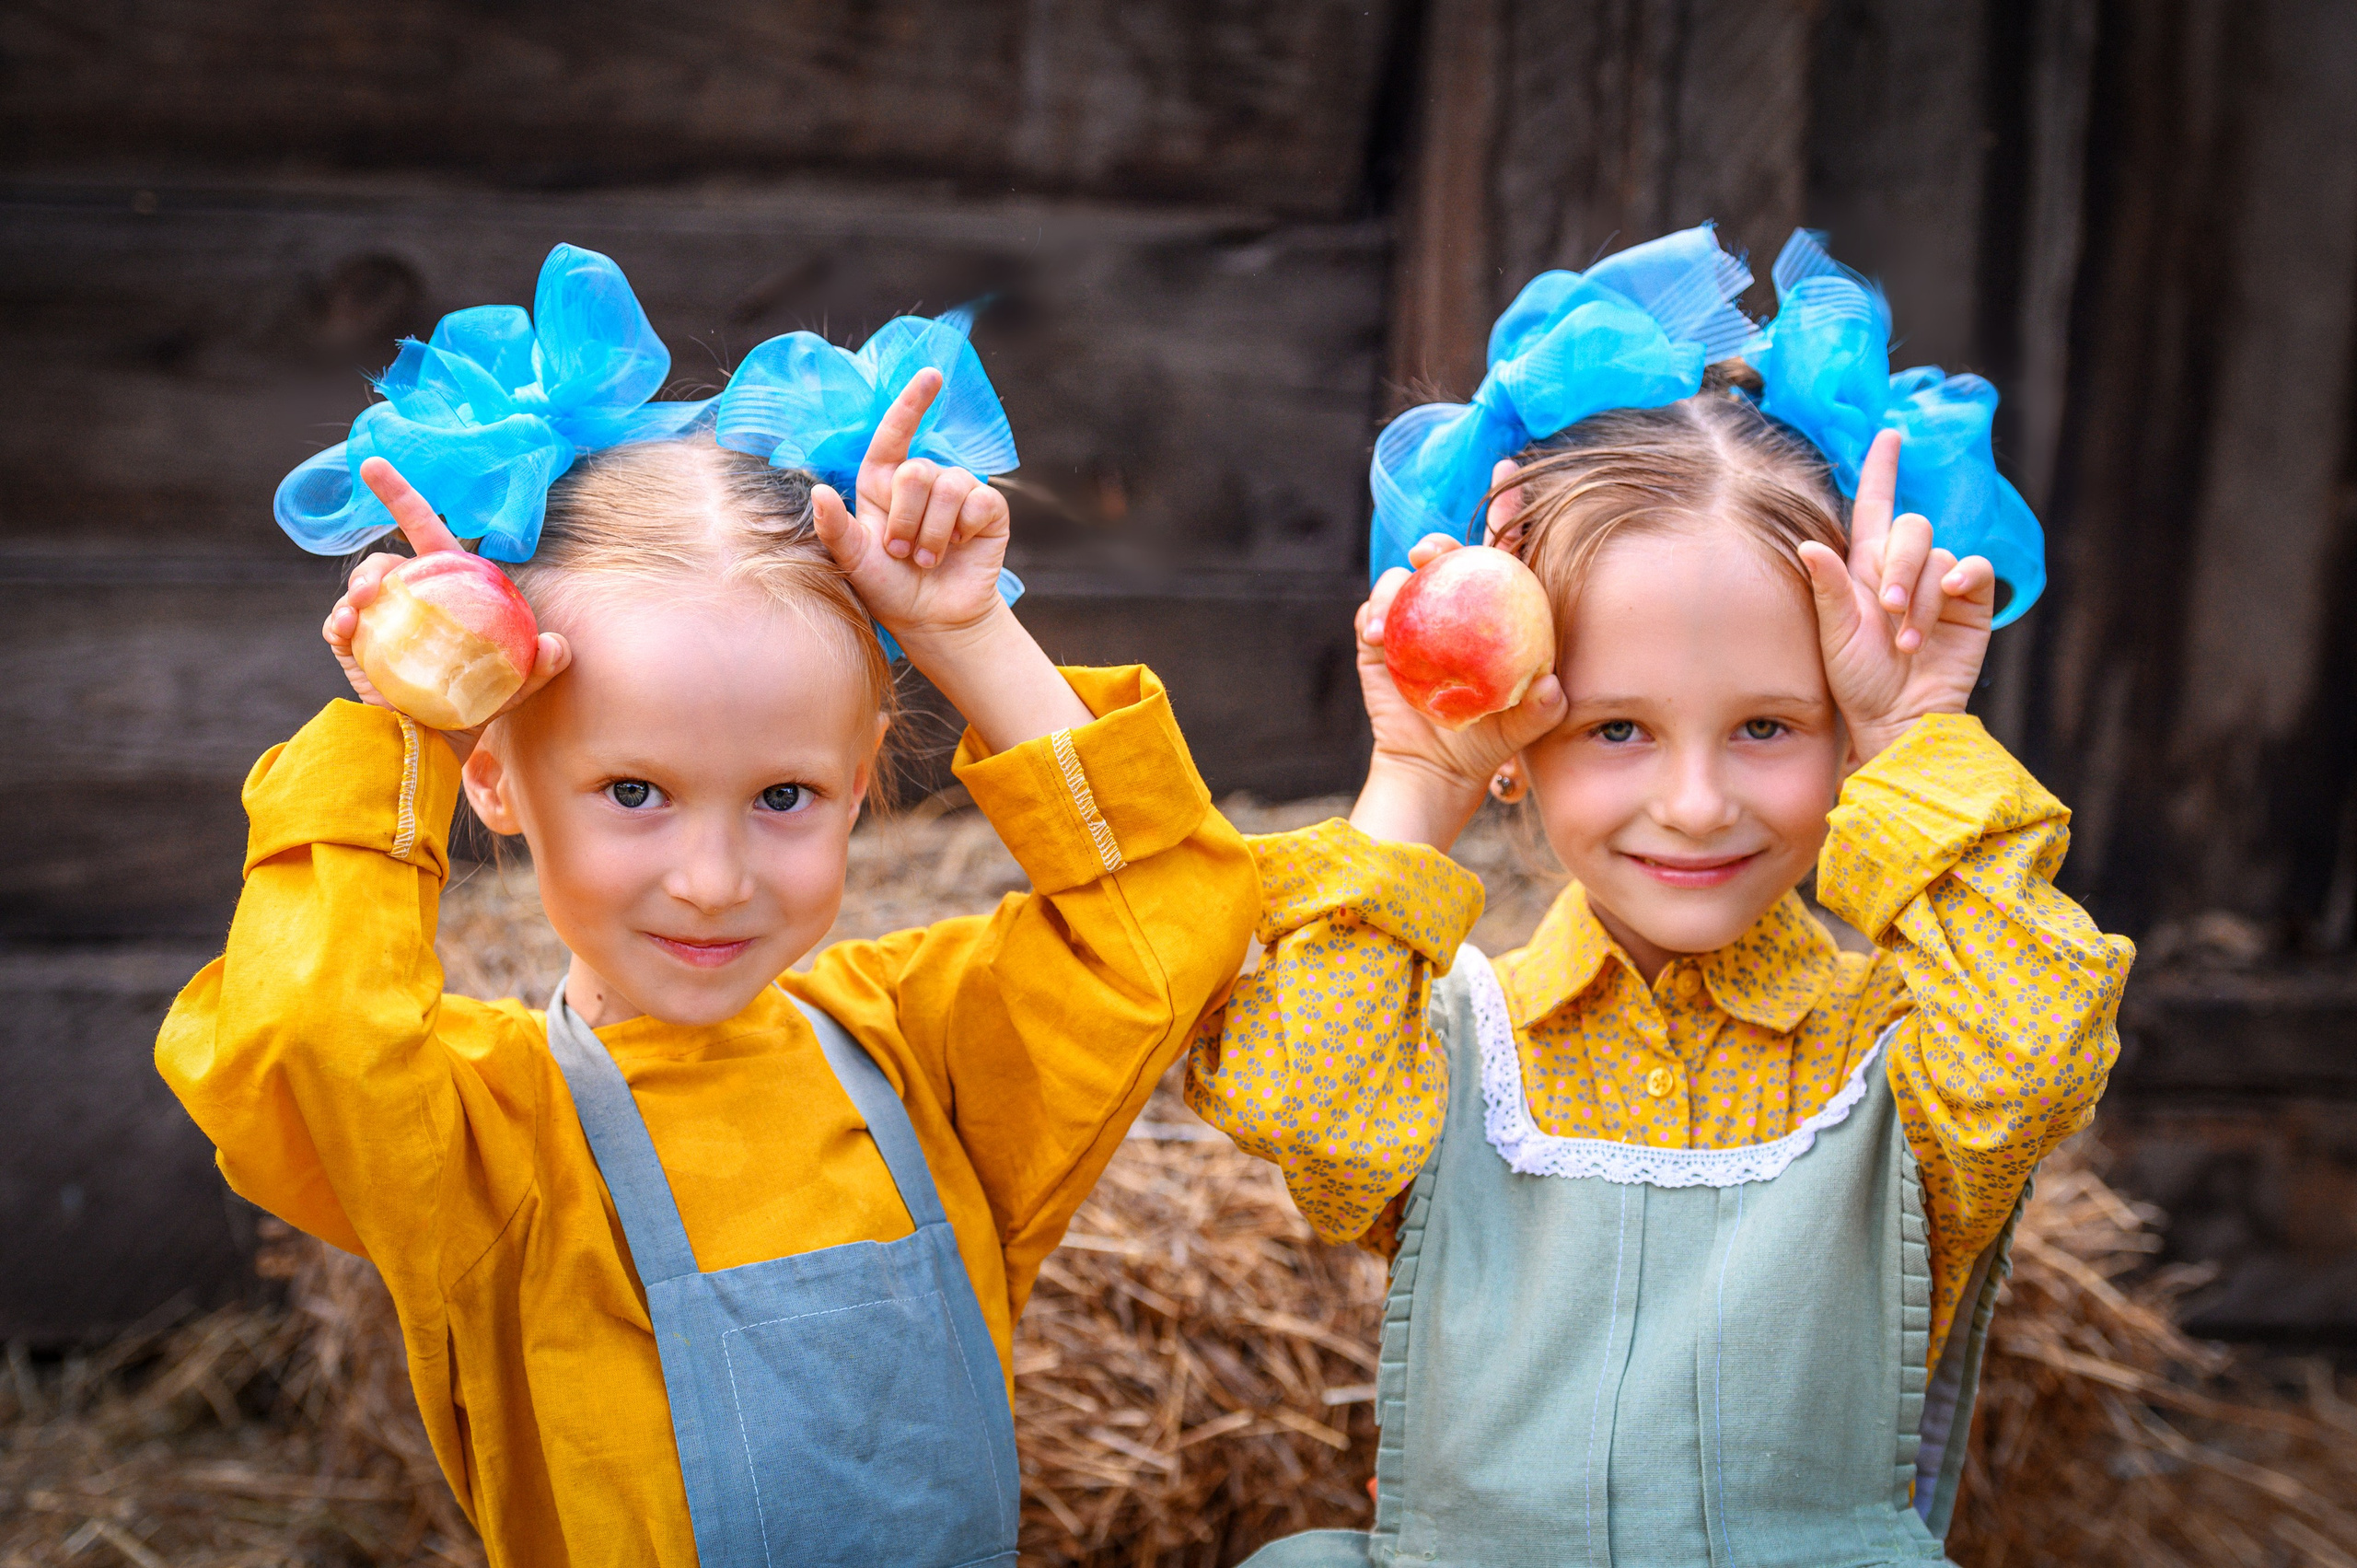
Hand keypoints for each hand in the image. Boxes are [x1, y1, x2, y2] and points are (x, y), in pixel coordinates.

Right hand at [321, 457, 570, 760]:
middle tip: (373, 588)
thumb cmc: (481, 700)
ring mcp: (380, 620)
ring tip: (360, 607)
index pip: (426, 532)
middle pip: (388, 561)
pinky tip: (346, 629)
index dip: (400, 496)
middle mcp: (412, 597)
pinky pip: (340, 624)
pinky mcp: (355, 645)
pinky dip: (339, 622)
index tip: (373, 463)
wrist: (441, 741)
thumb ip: (543, 664)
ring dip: (358, 589)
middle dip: (375, 565)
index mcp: (449, 589)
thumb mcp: (518, 683)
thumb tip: (557, 645)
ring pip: (362, 587)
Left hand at [812, 368, 1012, 641]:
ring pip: (949, 486)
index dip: (913, 402)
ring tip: (927, 560)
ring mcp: (959, 493)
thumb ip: (835, 528)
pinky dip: (963, 530)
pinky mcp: (989, 511)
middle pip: (918, 470)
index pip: (896, 432)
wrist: (932, 619)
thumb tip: (819, 493)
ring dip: (932, 533)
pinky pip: (979, 502)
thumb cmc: (889, 588)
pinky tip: (958, 548)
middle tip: (903, 552)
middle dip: (906, 518)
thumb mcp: (854, 560)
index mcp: (885, 481)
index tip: (931, 375)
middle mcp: (923, 479)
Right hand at [1349, 533, 1565, 849]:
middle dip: (1436, 545)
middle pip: (1444, 561)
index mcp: (1490, 616)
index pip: (1496, 565)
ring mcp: (1411, 623)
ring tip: (1387, 617)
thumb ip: (1542, 708)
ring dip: (1392, 585)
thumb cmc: (1488, 742)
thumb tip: (1551, 685)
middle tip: (1426, 553)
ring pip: (1400, 582)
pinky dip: (1371, 615)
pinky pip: (1370, 613)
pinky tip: (1374, 635)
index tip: (1499, 508)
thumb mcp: (1523, 727)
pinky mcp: (1377, 640)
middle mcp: (1451, 610)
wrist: (1435, 769)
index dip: (1501, 524)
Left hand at [1798, 429, 1995, 765]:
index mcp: (1866, 567)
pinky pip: (1974, 568)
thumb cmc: (1858, 679)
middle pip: (1911, 527)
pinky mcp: (1972, 602)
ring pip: (1938, 556)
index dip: (1882, 470)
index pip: (1876, 505)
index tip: (1889, 435)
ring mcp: (1940, 584)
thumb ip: (1827, 586)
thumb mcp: (1835, 633)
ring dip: (1921, 596)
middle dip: (1899, 565)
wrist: (1898, 716)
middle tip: (1889, 608)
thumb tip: (1807, 544)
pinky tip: (1950, 600)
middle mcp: (1904, 568)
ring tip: (1907, 640)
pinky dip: (1962, 579)